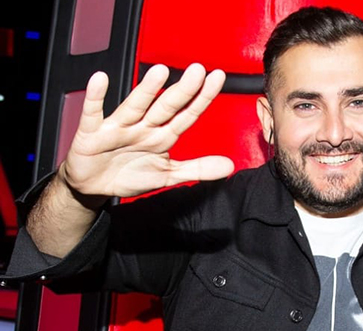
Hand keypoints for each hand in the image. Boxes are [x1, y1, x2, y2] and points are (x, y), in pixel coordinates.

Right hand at [61, 63, 234, 201]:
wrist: (93, 186)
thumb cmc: (129, 174)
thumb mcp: (167, 175)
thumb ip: (197, 169)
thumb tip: (229, 167)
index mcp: (162, 136)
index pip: (186, 115)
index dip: (202, 98)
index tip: (217, 77)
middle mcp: (143, 127)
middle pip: (165, 107)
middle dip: (182, 91)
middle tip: (198, 70)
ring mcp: (118, 129)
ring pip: (135, 107)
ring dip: (146, 91)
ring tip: (160, 72)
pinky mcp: (92, 134)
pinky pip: (94, 114)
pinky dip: (95, 98)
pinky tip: (100, 80)